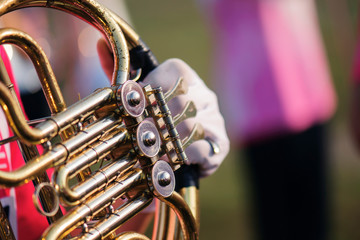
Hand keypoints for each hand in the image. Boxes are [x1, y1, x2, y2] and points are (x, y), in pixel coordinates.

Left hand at [97, 39, 229, 176]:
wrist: (183, 152)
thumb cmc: (154, 118)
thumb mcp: (136, 95)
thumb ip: (120, 72)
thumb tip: (99, 44)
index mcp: (186, 77)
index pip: (174, 71)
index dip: (152, 88)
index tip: (136, 106)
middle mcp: (205, 94)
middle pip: (180, 100)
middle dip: (155, 120)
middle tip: (138, 132)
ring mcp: (215, 118)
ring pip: (189, 126)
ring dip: (165, 140)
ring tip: (148, 149)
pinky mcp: (221, 144)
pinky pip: (199, 147)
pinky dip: (179, 155)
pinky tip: (167, 159)